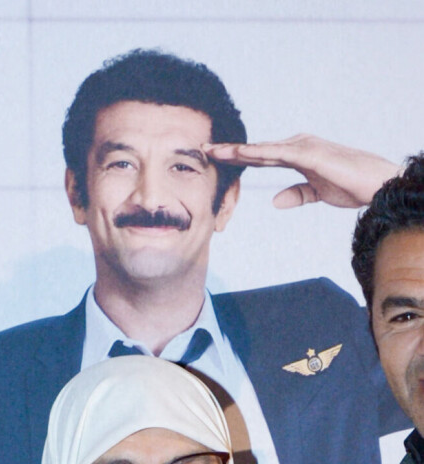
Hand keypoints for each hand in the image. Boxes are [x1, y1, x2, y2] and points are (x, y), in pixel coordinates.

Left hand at [203, 134, 400, 208]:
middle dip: (228, 150)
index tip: (215, 158)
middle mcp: (296, 147)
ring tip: (211, 149)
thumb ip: (296, 194)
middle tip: (202, 148)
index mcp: (296, 156)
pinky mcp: (309, 154)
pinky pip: (277, 153)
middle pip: (255, 150)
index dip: (236, 157)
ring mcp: (302, 147)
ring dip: (235, 149)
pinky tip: (239, 153)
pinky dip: (257, 153)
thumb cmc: (351, 186)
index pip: (259, 157)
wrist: (377, 185)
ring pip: (261, 149)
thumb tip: (274, 201)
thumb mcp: (317, 194)